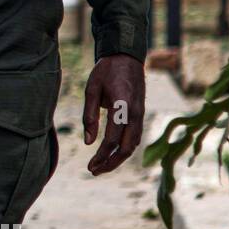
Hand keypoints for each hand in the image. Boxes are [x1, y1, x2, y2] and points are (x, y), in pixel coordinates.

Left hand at [82, 54, 145, 175]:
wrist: (126, 57)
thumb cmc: (106, 72)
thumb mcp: (91, 90)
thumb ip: (89, 116)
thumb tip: (87, 142)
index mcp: (121, 106)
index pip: (112, 139)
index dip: (101, 156)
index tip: (89, 166)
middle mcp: (135, 113)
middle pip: (126, 148)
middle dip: (111, 163)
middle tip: (94, 171)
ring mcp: (141, 114)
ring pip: (133, 144)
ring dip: (119, 159)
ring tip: (101, 166)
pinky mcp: (141, 114)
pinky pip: (135, 137)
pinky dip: (125, 149)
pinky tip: (112, 154)